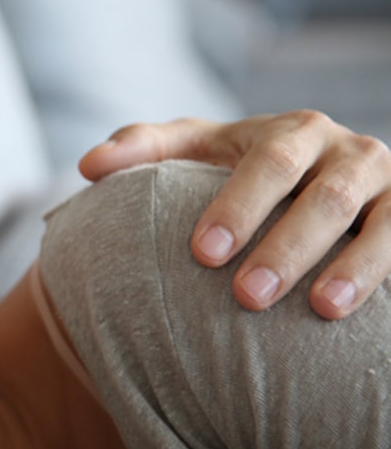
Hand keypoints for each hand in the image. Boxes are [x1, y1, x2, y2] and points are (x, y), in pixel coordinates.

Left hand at [77, 111, 390, 318]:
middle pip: (326, 197)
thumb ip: (144, 149)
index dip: (239, 205)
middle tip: (246, 296)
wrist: (322, 182)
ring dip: (357, 266)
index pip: (268, 163)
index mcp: (294, 132)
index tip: (203, 253)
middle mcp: (352, 154)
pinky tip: (373, 316)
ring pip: (387, 223)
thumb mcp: (198, 150)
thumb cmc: (242, 172)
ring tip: (322, 309)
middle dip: (288, 246)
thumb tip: (88, 166)